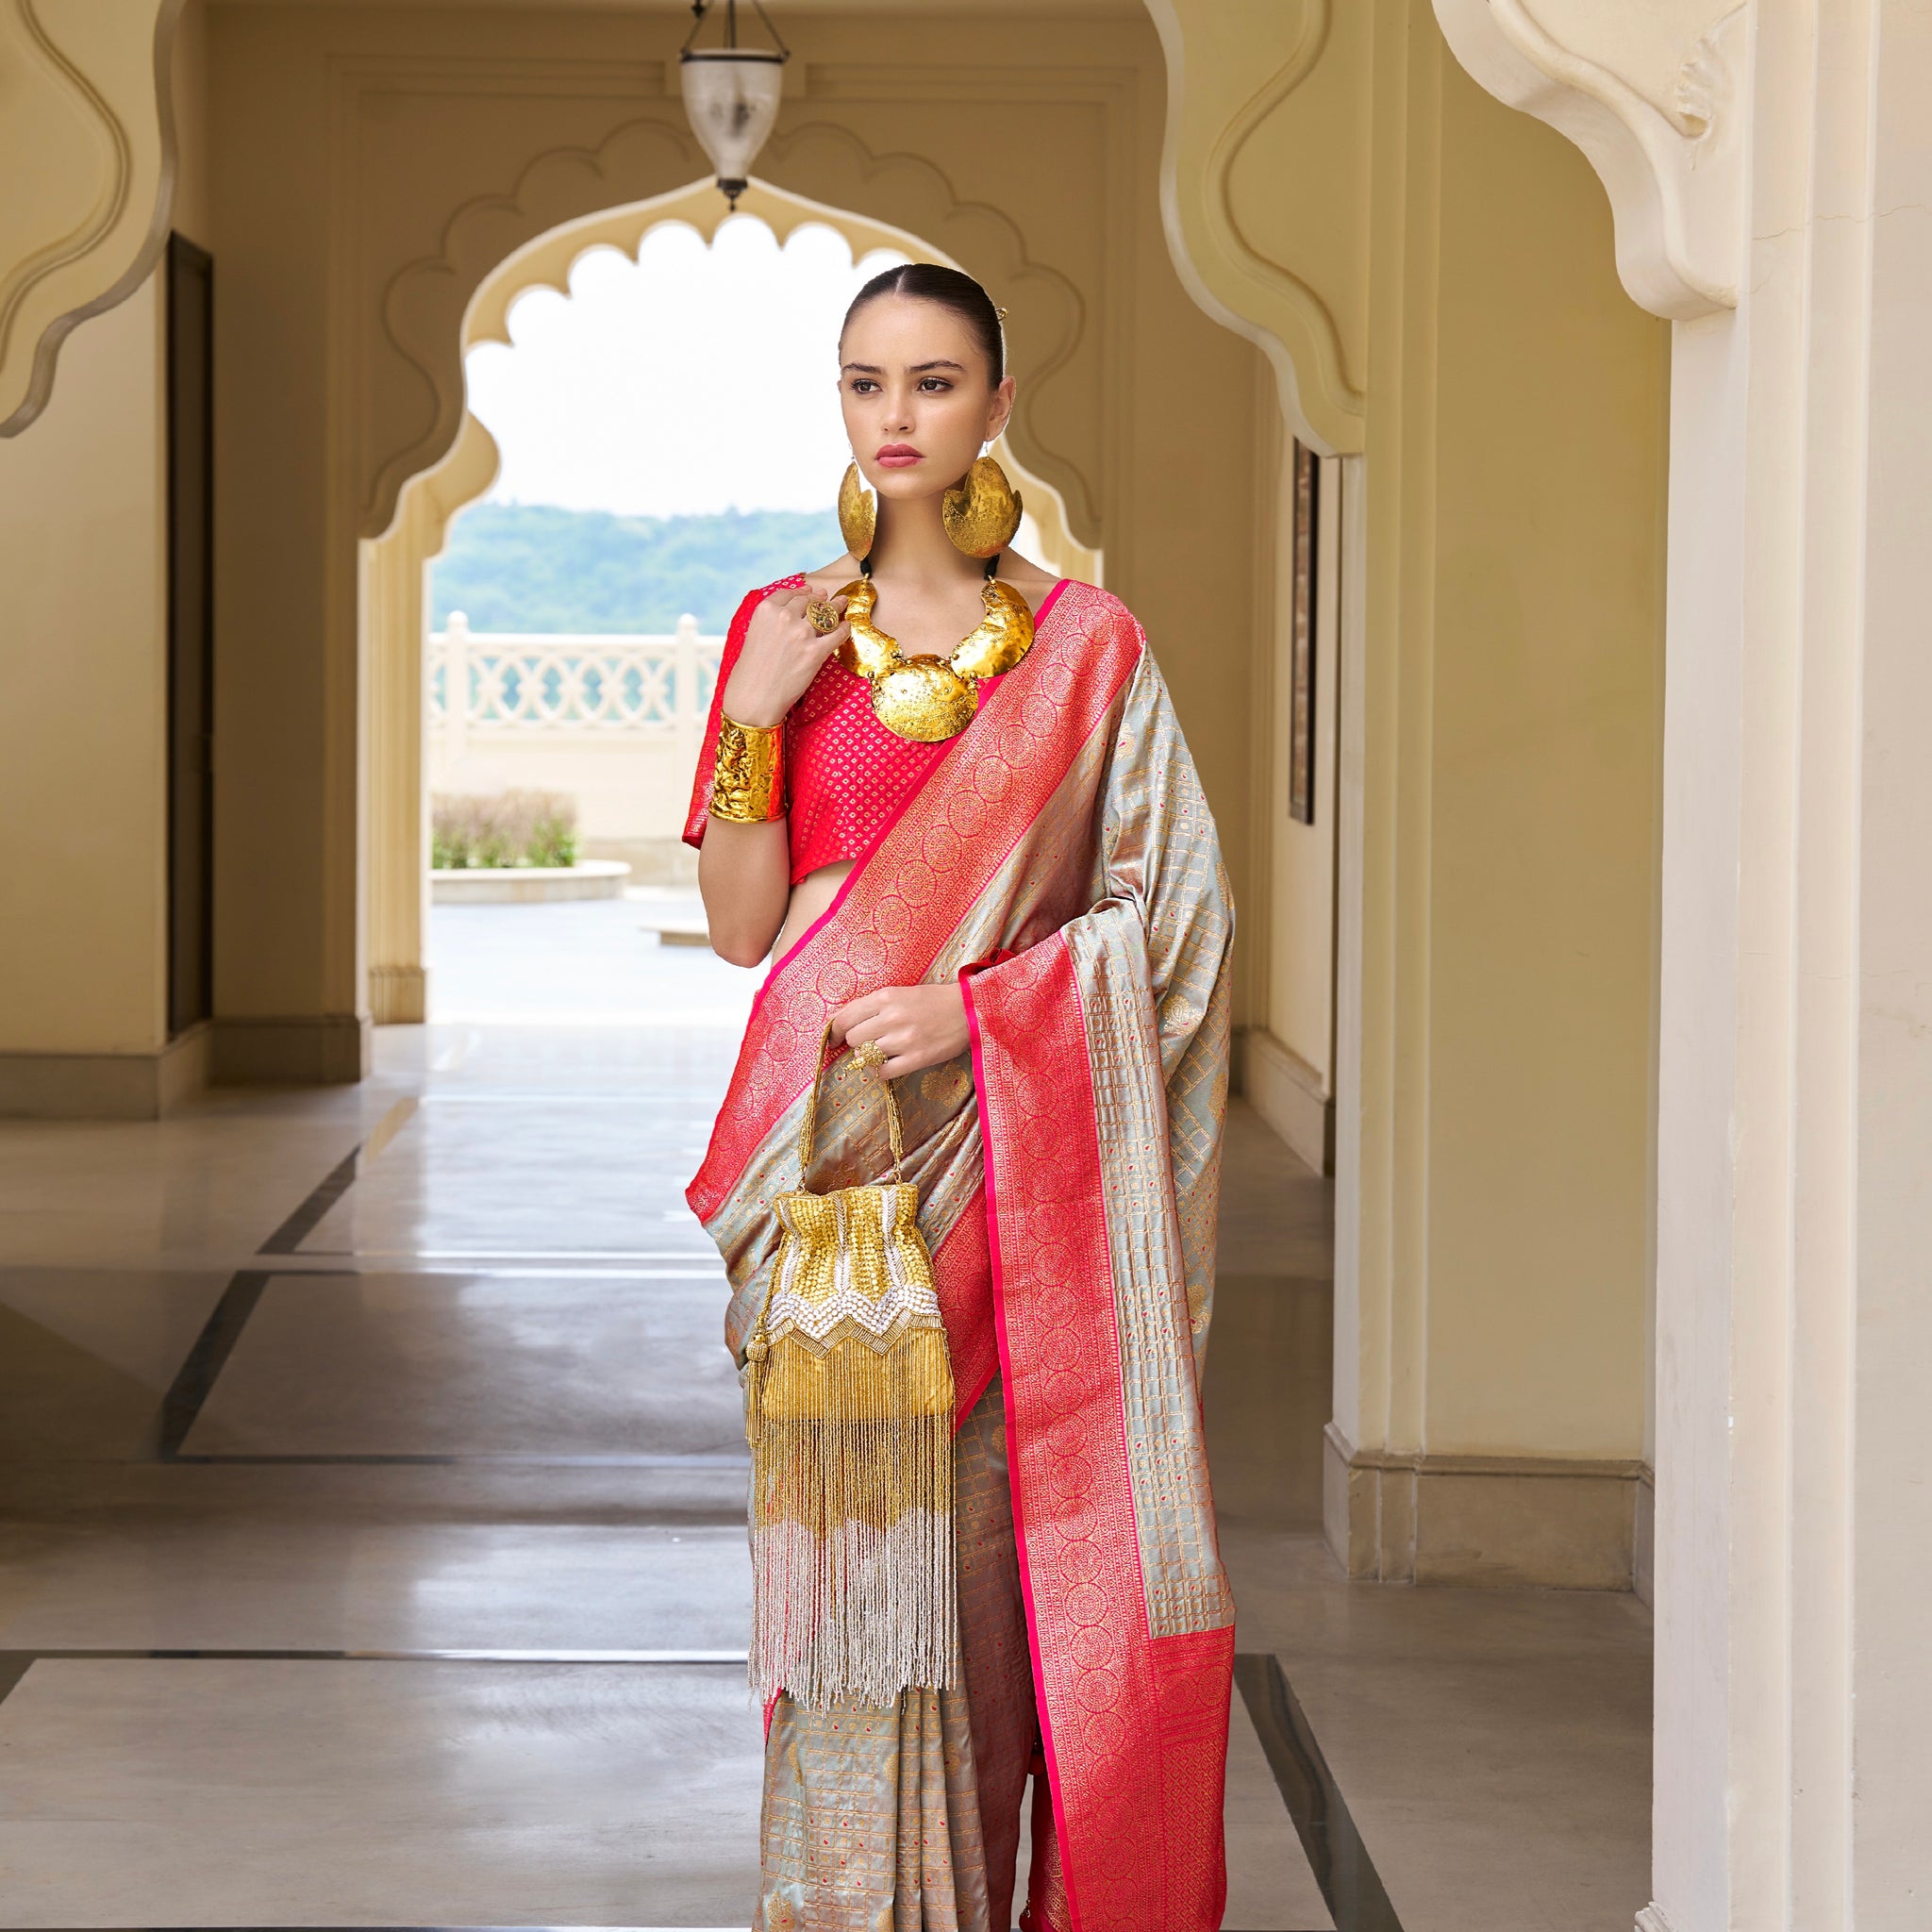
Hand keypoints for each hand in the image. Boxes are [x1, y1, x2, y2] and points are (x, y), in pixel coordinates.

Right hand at [720, 588, 849, 726]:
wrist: (753, 697)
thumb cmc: (750, 671)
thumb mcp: (754, 634)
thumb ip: (770, 620)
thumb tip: (791, 611)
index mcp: (766, 610)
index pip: (790, 593)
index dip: (803, 591)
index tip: (810, 591)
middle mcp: (784, 617)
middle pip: (809, 601)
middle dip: (820, 599)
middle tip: (829, 597)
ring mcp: (801, 633)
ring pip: (825, 613)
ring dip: (836, 607)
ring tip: (843, 602)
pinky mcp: (815, 652)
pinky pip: (837, 634)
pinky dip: (843, 629)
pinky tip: (846, 627)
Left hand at [830, 982, 969, 1077]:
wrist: (969, 1010)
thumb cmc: (933, 1000)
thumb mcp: (900, 993)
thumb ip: (873, 1006)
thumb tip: (842, 1023)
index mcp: (885, 997)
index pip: (845, 1017)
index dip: (836, 1031)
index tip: (835, 1038)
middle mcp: (891, 1018)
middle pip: (854, 1039)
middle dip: (857, 1043)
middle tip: (867, 1043)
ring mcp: (903, 1040)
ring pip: (866, 1056)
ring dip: (870, 1057)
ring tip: (883, 1052)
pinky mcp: (916, 1059)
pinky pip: (883, 1072)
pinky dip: (881, 1071)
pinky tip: (890, 1064)